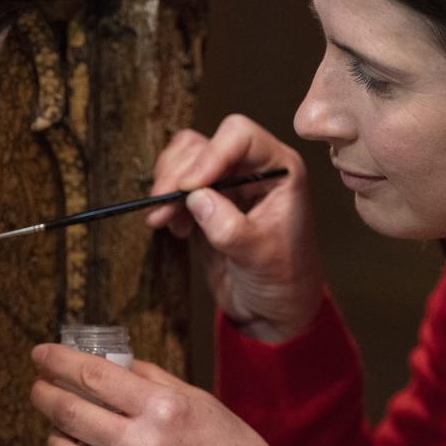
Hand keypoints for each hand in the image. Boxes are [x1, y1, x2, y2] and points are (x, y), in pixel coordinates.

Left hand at [30, 343, 279, 445]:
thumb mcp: (200, 401)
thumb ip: (153, 379)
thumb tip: (113, 361)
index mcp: (163, 408)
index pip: (94, 375)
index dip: (59, 360)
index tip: (41, 353)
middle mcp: (141, 444)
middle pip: (70, 410)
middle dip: (45, 393)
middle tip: (39, 386)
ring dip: (54, 434)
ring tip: (60, 427)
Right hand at [146, 114, 324, 341]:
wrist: (272, 308)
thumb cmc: (283, 281)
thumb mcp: (260, 257)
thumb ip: (230, 227)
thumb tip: (196, 197)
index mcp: (280, 170)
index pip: (240, 136)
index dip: (210, 155)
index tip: (187, 188)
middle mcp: (254, 167)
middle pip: (205, 144)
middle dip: (178, 173)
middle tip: (161, 205)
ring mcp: (228, 182)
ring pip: (186, 157)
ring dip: (168, 184)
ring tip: (163, 218)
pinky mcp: (207, 199)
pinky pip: (177, 181)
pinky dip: (167, 199)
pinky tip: (173, 227)